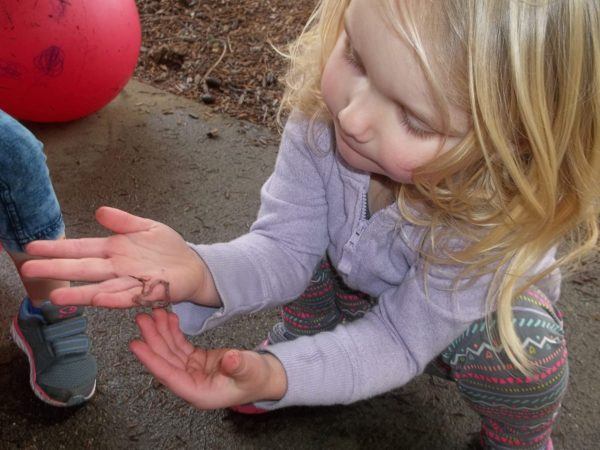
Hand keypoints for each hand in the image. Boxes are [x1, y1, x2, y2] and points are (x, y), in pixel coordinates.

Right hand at [21, 206, 219, 307]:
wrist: (192, 266)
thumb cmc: (167, 249)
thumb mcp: (146, 227)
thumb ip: (124, 221)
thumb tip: (100, 211)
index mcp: (114, 250)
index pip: (81, 249)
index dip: (58, 249)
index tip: (33, 248)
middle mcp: (117, 268)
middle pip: (84, 269)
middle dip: (57, 269)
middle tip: (29, 270)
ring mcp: (132, 281)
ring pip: (100, 288)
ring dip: (80, 293)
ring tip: (56, 296)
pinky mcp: (149, 293)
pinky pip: (130, 297)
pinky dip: (114, 299)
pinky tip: (99, 299)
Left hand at [130, 309, 286, 408]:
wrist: (264, 376)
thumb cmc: (257, 378)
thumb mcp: (250, 371)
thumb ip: (238, 366)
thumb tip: (229, 359)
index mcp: (199, 393)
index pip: (169, 376)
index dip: (152, 360)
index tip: (136, 345)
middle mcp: (191, 383)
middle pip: (165, 360)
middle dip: (153, 339)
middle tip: (143, 318)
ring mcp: (192, 371)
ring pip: (170, 351)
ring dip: (160, 332)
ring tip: (153, 313)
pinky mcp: (196, 361)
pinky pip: (179, 345)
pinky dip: (173, 331)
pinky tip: (168, 318)